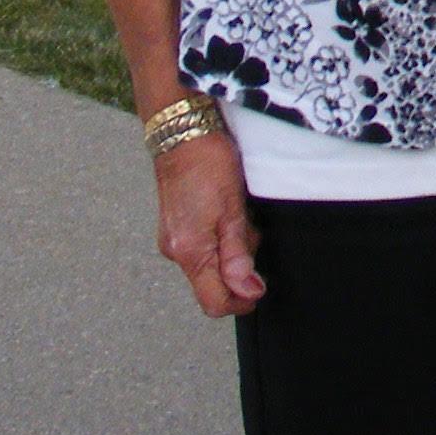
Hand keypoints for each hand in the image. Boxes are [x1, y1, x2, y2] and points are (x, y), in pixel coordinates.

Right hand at [154, 132, 265, 316]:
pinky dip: (221, 234)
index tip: (261, 285)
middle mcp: (177, 252)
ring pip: (211, 262)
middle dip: (240, 266)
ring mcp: (175, 238)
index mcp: (190, 253)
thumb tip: (248, 291)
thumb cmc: (207, 163)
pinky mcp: (177, 225)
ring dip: (232, 247)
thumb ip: (237, 254)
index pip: (214, 302)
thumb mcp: (232, 209)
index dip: (241, 301)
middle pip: (213, 283)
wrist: (182, 132)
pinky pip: (204, 244)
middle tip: (251, 231)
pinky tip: (227, 208)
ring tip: (239, 212)